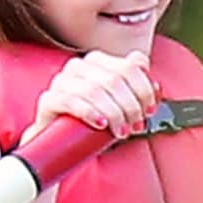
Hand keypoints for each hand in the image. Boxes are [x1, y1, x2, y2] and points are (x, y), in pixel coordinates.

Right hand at [20, 50, 157, 142]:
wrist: (60, 141)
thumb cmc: (93, 120)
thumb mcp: (118, 103)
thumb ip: (135, 86)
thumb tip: (152, 79)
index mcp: (96, 61)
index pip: (128, 67)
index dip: (144, 90)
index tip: (150, 111)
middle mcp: (77, 67)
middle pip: (114, 80)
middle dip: (131, 106)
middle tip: (137, 126)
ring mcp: (61, 82)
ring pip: (95, 91)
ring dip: (114, 114)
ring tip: (122, 131)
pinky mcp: (49, 100)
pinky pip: (71, 101)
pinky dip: (90, 112)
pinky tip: (101, 124)